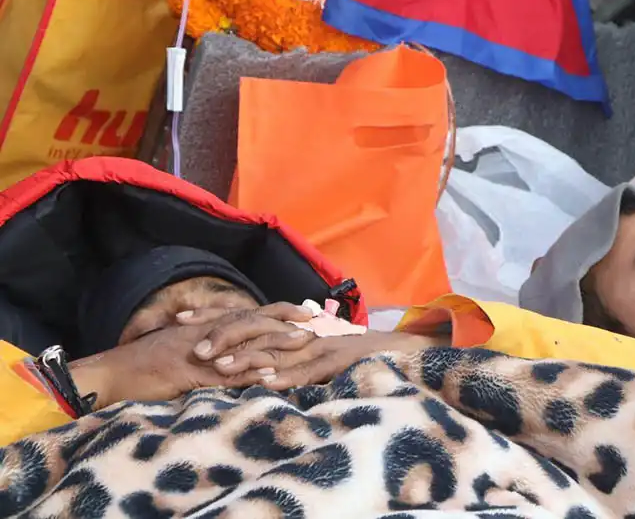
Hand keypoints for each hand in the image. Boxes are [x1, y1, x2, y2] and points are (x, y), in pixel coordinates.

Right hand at [70, 303, 314, 407]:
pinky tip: (268, 372)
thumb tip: (232, 354)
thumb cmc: (143, 366)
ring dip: (275, 341)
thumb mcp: (180, 350)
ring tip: (302, 343)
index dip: (277, 311)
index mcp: (204, 327)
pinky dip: (247, 370)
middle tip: (314, 324)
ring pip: (243, 341)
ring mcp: (198, 351)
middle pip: (252, 320)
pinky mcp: (189, 372)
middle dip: (285, 322)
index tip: (304, 312)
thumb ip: (207, 348)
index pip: (247, 313)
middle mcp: (205, 333)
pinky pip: (223, 371)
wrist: (110, 373)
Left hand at [206, 330, 446, 390]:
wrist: (393, 349)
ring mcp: (315, 344)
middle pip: (253, 326)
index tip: (179, 318)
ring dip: (246, 358)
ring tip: (218, 366)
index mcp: (288, 325)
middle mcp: (298, 330)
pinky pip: (306, 370)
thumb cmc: (348, 353)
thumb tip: (246, 362)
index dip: (212, 315)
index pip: (244, 316)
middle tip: (193, 347)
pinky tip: (265, 382)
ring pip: (275, 349)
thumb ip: (280, 350)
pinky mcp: (333, 359)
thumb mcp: (308, 349)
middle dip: (220, 334)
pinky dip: (285, 376)